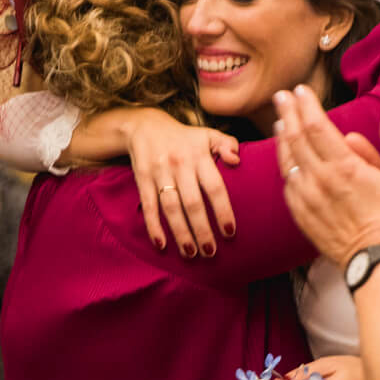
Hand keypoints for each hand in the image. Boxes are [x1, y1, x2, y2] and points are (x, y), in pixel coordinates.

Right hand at [127, 111, 239, 256]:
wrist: (144, 126)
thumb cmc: (184, 137)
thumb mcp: (208, 134)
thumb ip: (227, 144)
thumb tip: (237, 160)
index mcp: (199, 155)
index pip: (214, 187)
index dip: (222, 211)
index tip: (229, 232)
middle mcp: (180, 165)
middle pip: (192, 203)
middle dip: (202, 230)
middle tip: (210, 252)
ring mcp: (160, 173)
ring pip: (171, 208)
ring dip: (181, 233)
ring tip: (191, 253)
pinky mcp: (143, 179)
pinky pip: (149, 206)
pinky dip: (153, 226)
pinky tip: (161, 244)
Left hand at [273, 85, 379, 267]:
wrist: (376, 260)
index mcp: (344, 167)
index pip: (317, 126)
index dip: (306, 105)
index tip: (301, 90)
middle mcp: (321, 180)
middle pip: (296, 138)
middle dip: (288, 113)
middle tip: (281, 96)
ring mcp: (308, 198)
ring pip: (288, 160)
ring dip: (283, 137)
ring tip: (281, 121)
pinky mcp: (302, 215)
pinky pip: (288, 184)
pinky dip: (284, 165)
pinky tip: (286, 157)